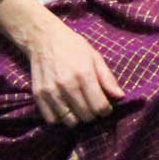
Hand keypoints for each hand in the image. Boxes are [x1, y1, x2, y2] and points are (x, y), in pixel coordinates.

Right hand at [23, 11, 125, 125]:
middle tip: (91, 105)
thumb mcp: (95, 57)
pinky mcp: (38, 95)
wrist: (44, 38)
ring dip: (77, 118)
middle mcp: (67, 84)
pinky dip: (60, 118)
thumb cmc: (73, 46)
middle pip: (86, 116)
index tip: (105, 106)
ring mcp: (51, 91)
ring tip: (78, 107)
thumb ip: (107, 78)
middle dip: (93, 114)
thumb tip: (120, 97)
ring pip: (70, 121)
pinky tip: (65, 108)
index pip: (100, 107)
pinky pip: (52, 120)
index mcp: (84, 74)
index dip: (106, 110)